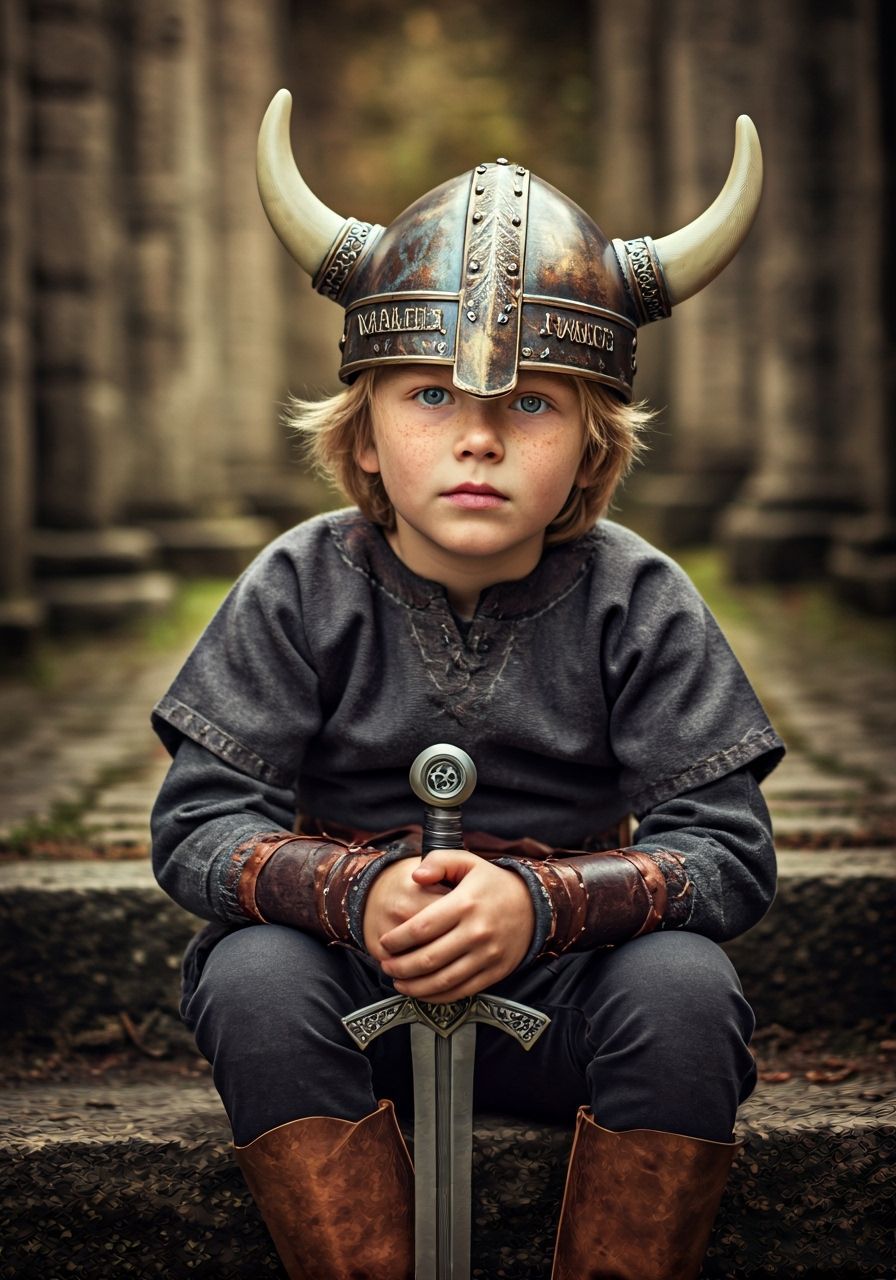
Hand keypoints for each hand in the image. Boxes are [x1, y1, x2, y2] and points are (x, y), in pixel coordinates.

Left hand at [375, 850, 534, 1002]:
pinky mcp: (495, 972)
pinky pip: (462, 991)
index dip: (398, 939)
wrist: (534, 905)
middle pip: (429, 958)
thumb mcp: (467, 862)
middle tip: (385, 965)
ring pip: (443, 980)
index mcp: (465, 904)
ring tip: (397, 981)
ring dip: (415, 986)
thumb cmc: (491, 883)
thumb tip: (415, 876)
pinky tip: (422, 992)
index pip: (422, 927)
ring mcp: (487, 955)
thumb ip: (438, 861)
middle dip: (400, 966)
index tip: (384, 943)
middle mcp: (477, 932)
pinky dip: (438, 996)